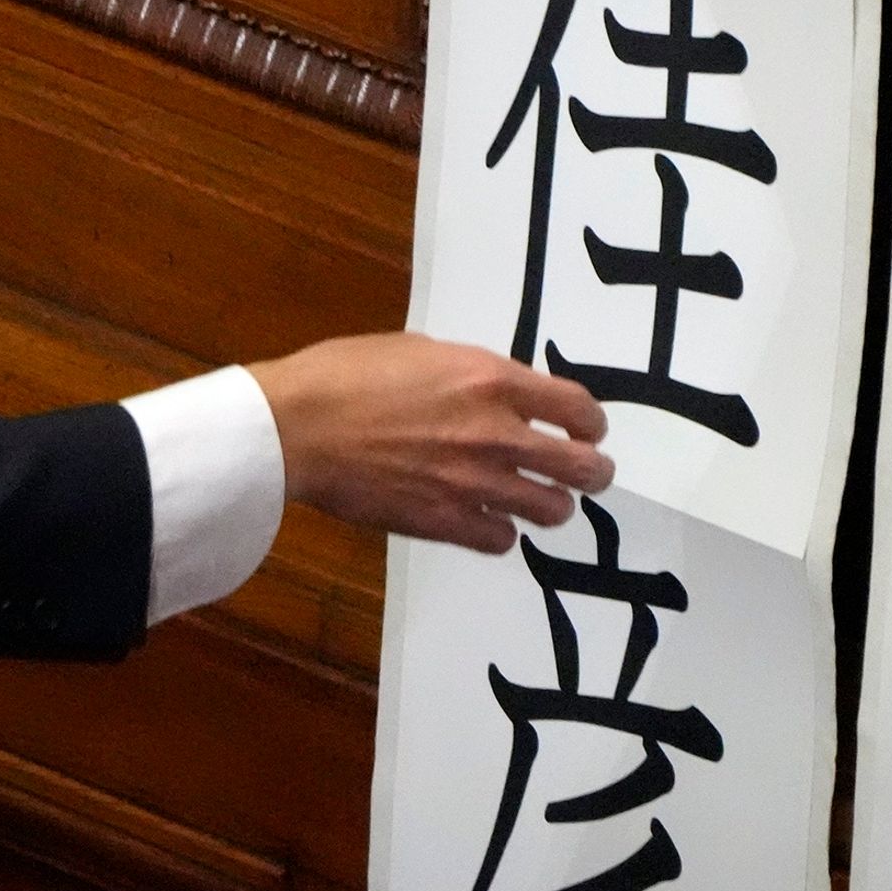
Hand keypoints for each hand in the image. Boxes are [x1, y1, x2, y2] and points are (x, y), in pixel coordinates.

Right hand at [252, 330, 611, 555]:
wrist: (298, 428)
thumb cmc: (346, 375)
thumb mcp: (420, 351)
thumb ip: (470, 375)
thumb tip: (496, 391)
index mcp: (490, 380)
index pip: (577, 408)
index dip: (591, 423)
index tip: (588, 429)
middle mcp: (494, 434)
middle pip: (582, 467)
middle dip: (593, 471)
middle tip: (588, 473)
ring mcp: (472, 484)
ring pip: (551, 510)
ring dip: (551, 505)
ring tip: (540, 500)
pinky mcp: (444, 523)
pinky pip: (502, 539)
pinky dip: (501, 531)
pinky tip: (487, 519)